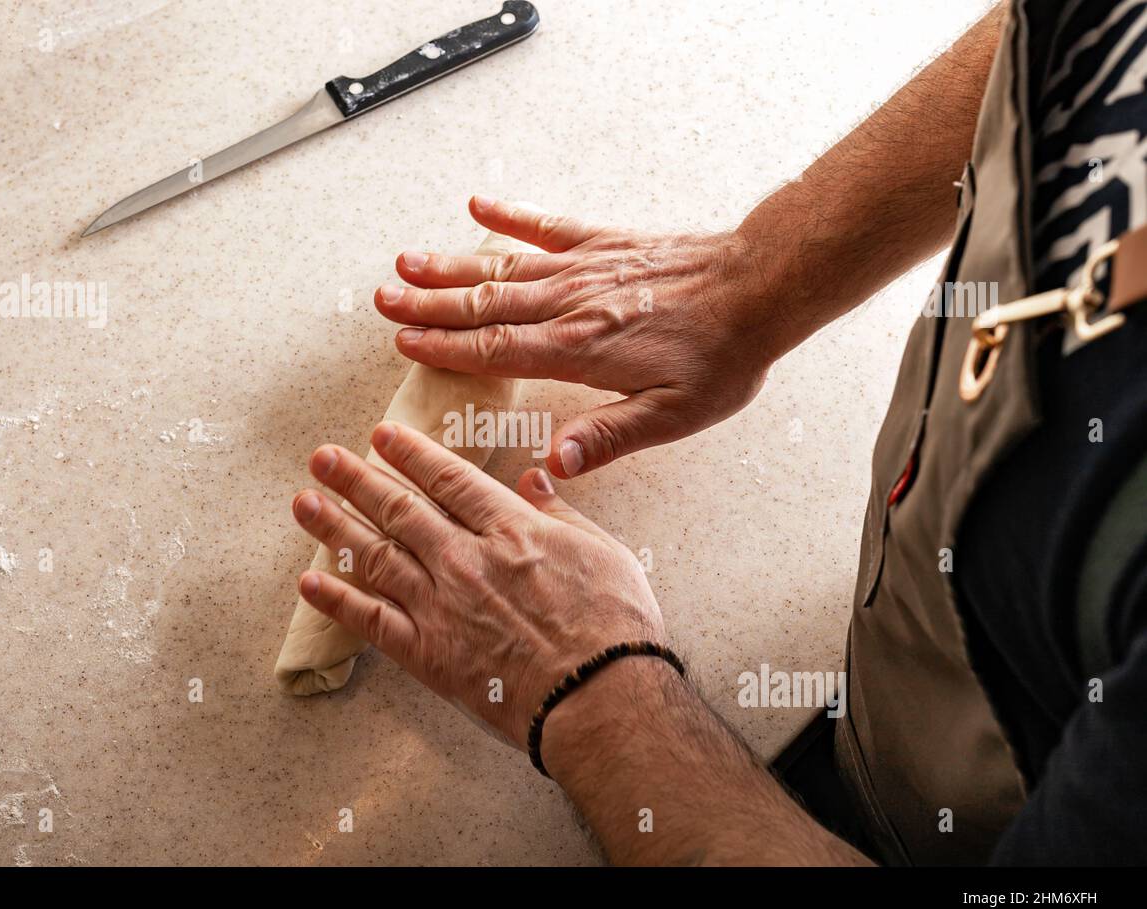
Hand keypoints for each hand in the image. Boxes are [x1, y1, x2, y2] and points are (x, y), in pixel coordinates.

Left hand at [290, 422, 664, 745]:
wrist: (600, 698)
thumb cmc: (614, 627)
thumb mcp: (602, 551)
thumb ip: (559, 512)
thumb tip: (534, 478)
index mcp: (510, 529)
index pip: (448, 479)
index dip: (411, 453)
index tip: (382, 436)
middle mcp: (465, 558)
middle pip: (399, 508)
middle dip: (356, 478)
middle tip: (322, 457)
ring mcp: (441, 605)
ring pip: (375, 555)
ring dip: (334, 525)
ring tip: (304, 502)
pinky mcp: (428, 653)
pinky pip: (370, 621)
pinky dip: (337, 600)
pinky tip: (310, 581)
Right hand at [375, 197, 778, 477]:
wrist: (762, 288)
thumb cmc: (722, 356)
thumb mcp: (672, 415)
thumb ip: (609, 438)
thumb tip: (552, 465)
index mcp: (579, 350)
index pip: (495, 349)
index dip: (445, 347)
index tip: (405, 342)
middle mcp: (571, 304)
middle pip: (485, 304)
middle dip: (429, 304)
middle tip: (384, 300)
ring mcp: (585, 268)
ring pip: (503, 265)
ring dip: (452, 266)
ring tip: (407, 261)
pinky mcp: (606, 243)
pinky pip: (548, 226)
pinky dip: (511, 215)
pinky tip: (479, 205)